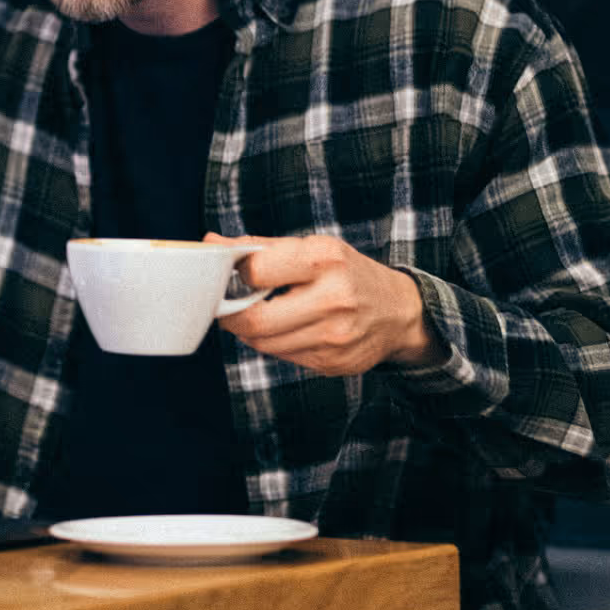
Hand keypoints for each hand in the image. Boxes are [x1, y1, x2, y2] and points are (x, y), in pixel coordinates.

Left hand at [205, 231, 438, 375]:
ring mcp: (335, 336)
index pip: (256, 272)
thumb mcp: (313, 248)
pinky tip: (287, 330)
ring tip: (260, 315)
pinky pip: (283, 357)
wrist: (399, 312)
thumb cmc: (347, 273)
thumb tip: (210, 245)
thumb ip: (260, 247)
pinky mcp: (333, 363)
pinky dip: (274, 345)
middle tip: (229, 308)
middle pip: (255, 321)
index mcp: (325, 259)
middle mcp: (333, 299)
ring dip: (251, 332)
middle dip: (232, 316)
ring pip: (264, 344)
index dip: (236, 275)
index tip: (234, 275)